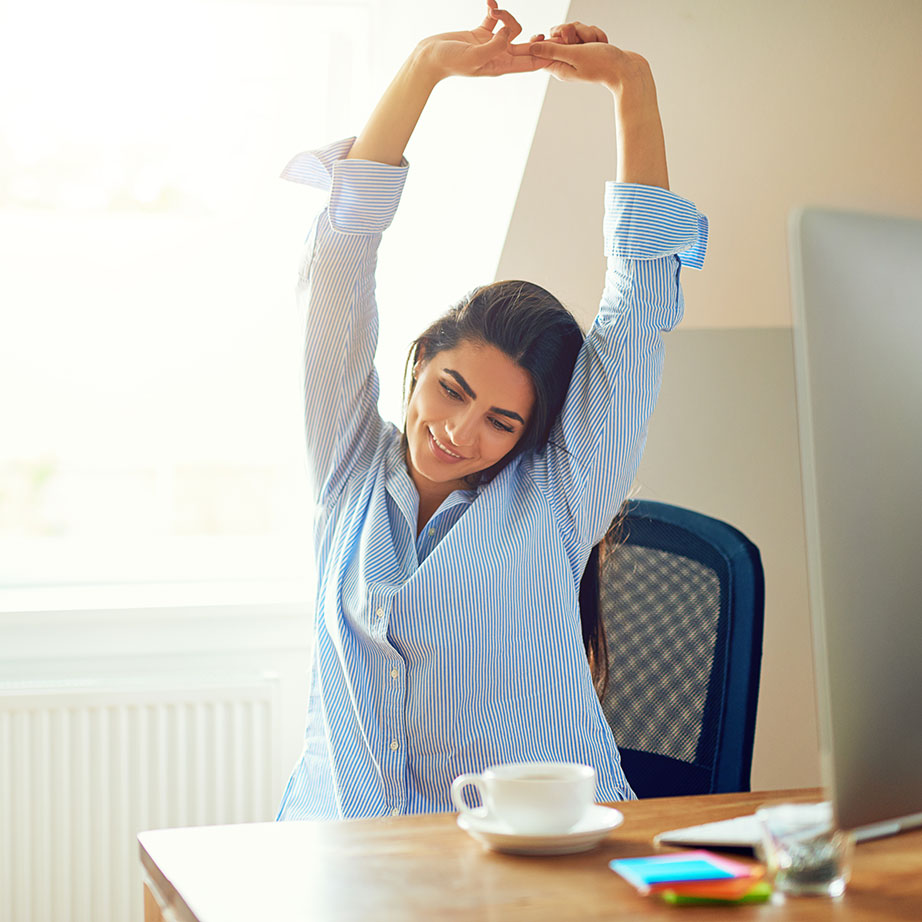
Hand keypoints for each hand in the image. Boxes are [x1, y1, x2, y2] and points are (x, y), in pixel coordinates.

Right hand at [417, 1, 547, 79]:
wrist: (429, 57)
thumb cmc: (449, 62)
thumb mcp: (473, 57)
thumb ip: (494, 46)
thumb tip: (509, 33)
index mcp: (501, 66)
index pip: (530, 63)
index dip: (545, 55)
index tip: (557, 46)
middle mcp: (499, 56)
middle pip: (527, 46)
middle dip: (538, 38)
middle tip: (554, 30)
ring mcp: (491, 43)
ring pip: (511, 27)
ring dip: (506, 15)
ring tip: (493, 10)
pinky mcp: (481, 32)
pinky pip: (495, 18)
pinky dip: (494, 8)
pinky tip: (488, 1)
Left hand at [514, 21, 651, 92]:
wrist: (627, 69)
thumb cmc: (603, 64)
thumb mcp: (574, 55)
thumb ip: (553, 50)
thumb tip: (532, 49)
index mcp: (559, 67)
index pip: (540, 52)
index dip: (540, 41)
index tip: (542, 34)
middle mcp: (567, 61)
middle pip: (558, 35)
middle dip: (570, 31)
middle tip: (576, 38)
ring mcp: (579, 54)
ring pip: (574, 30)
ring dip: (586, 32)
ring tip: (595, 43)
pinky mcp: (590, 48)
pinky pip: (587, 32)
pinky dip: (596, 34)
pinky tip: (602, 43)